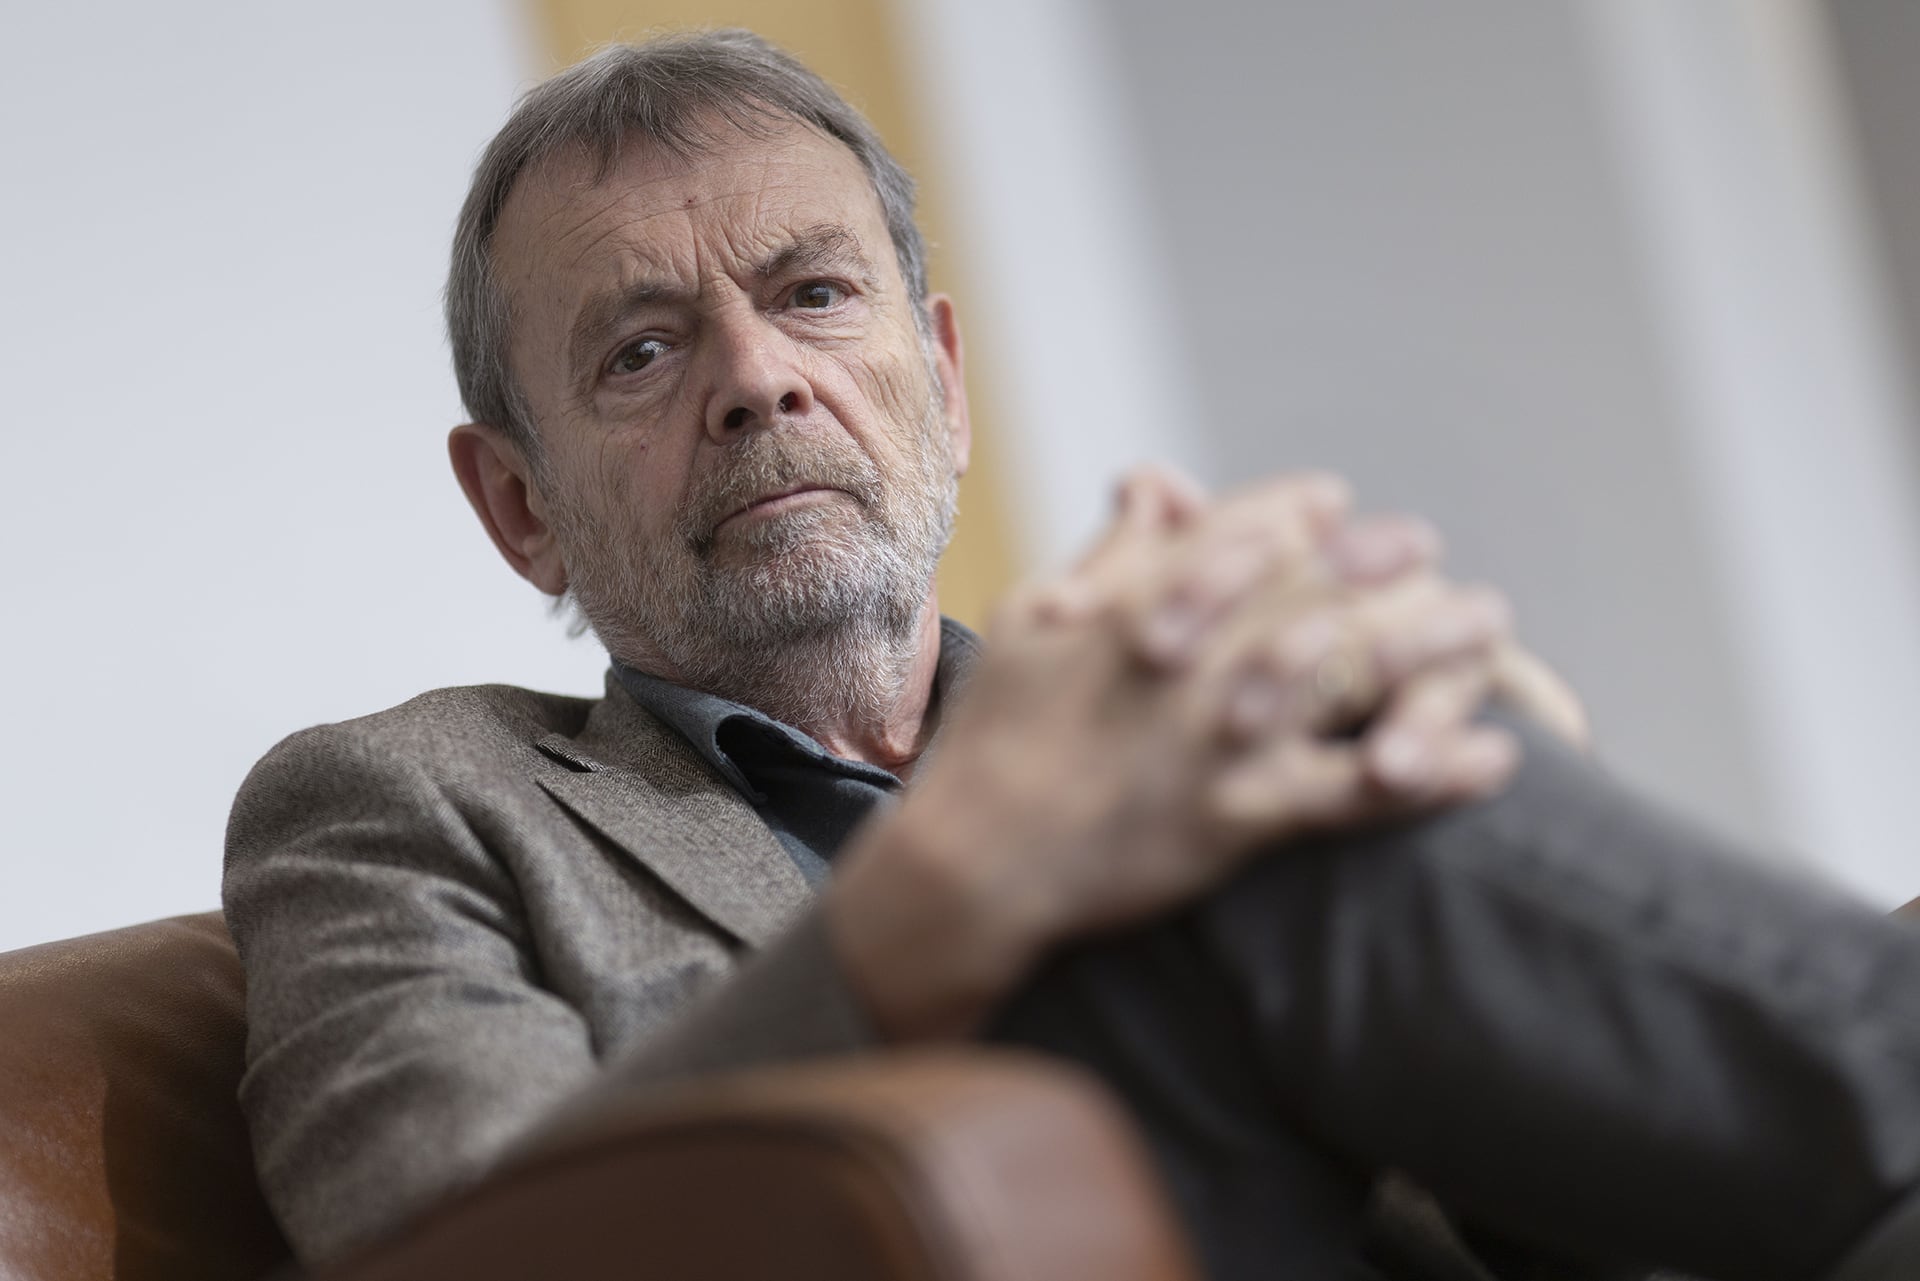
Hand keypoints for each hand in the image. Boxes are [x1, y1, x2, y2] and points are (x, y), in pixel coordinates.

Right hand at [828, 470, 1517, 1039]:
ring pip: (1345, 676)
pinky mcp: (1237, 820)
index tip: (1335, 503)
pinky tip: (1494, 757)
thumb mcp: (1030, 622)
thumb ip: (1109, 554)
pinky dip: (1429, 773)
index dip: (1291, 513)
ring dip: (1428, 643)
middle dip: (1375, 563)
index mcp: (1136, 609)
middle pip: (1307, 592)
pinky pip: (1352, 792)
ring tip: (1490, 624)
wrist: (975, 867)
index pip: (1234, 536)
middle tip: (1425, 547)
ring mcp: (1219, 742)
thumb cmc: (993, 738)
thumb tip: (1156, 479)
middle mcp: (1190, 666)